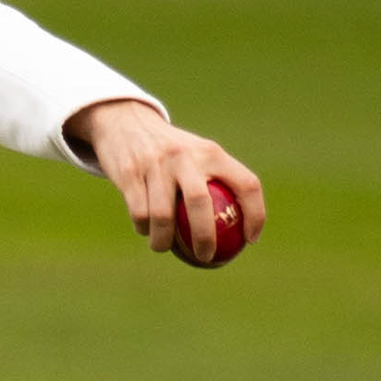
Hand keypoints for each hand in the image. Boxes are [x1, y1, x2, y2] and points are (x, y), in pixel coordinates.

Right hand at [64, 97, 265, 261]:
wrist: (126, 122)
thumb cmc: (171, 152)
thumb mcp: (198, 155)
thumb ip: (216, 183)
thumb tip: (237, 231)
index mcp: (211, 153)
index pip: (246, 184)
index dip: (255, 215)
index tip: (250, 240)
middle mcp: (186, 156)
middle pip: (200, 204)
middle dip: (204, 238)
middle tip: (206, 257)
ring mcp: (156, 163)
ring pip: (162, 216)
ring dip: (163, 241)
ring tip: (163, 247)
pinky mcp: (130, 172)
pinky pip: (140, 213)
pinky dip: (144, 228)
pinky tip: (146, 230)